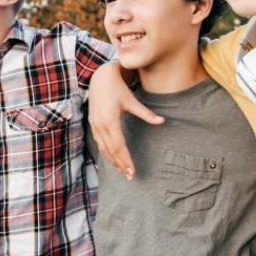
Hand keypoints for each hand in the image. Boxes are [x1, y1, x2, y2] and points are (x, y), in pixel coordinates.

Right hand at [89, 61, 162, 179]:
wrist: (100, 78)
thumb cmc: (118, 88)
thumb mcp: (132, 100)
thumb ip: (146, 114)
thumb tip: (162, 122)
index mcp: (110, 121)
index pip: (119, 146)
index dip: (126, 160)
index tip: (133, 171)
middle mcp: (100, 125)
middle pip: (111, 151)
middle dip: (120, 165)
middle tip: (130, 176)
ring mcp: (95, 125)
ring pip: (104, 149)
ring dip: (113, 161)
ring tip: (123, 171)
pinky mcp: (93, 124)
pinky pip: (100, 143)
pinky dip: (107, 153)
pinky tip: (114, 158)